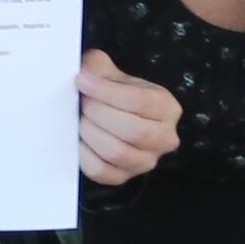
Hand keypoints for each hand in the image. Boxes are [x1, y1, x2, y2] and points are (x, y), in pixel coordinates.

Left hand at [78, 50, 179, 184]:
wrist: (112, 117)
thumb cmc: (114, 94)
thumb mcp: (111, 73)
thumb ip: (99, 66)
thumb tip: (85, 70)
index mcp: (167, 107)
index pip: (142, 101)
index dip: (107, 91)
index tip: (82, 81)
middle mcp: (165, 138)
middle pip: (134, 131)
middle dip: (99, 114)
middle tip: (82, 103)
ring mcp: (146, 162)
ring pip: (118, 153)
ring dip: (91, 133)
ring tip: (80, 119)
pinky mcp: (124, 177)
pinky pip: (102, 171)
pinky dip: (84, 155)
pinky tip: (77, 139)